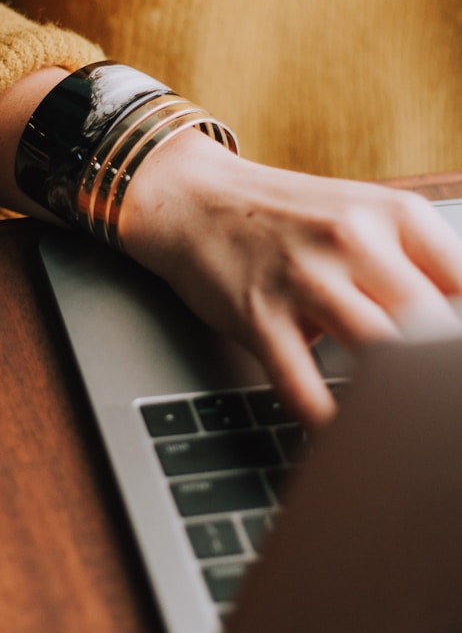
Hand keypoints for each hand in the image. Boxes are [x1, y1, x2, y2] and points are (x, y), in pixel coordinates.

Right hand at [119, 130, 461, 425]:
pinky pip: (303, 385)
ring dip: (394, 401)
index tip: (454, 374)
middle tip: (437, 408)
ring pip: (378, 355)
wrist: (196, 199)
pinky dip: (327, 421)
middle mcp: (353, 238)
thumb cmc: (287, 217)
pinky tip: (340, 433)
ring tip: (402, 428)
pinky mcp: (259, 313)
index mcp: (394, 214)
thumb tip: (456, 341)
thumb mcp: (363, 217)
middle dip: (438, 377)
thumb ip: (416, 267)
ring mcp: (304, 277)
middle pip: (430, 327)